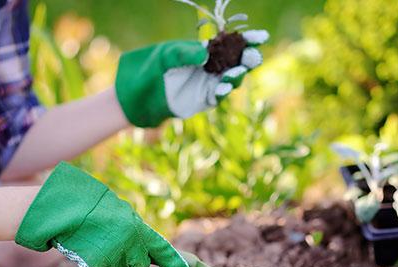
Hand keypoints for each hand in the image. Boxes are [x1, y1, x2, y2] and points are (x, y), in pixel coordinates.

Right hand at [14, 162, 189, 266]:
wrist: (58, 210)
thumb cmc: (87, 206)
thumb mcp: (116, 211)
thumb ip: (132, 227)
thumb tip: (143, 246)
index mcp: (135, 225)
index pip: (161, 247)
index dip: (174, 263)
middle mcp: (129, 242)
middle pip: (139, 265)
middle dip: (130, 260)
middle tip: (112, 243)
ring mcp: (114, 255)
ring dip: (111, 260)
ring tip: (95, 241)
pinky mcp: (98, 266)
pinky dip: (94, 264)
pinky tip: (86, 249)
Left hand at [115, 30, 268, 127]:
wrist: (136, 96)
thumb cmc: (149, 70)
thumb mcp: (165, 55)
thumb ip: (184, 53)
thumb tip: (205, 53)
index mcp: (204, 51)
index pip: (230, 43)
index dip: (247, 40)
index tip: (261, 36)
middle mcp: (210, 67)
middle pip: (236, 62)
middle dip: (247, 58)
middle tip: (252, 56)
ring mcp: (208, 84)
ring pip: (231, 79)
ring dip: (237, 75)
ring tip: (238, 71)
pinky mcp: (203, 100)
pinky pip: (218, 95)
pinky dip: (223, 91)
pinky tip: (224, 86)